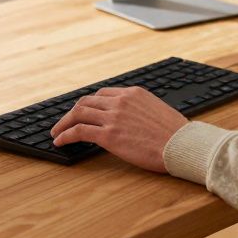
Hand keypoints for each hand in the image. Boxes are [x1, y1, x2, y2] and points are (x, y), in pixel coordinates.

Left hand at [50, 86, 186, 172]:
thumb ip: (140, 110)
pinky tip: (60, 141)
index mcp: (133, 93)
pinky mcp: (109, 135)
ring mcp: (113, 117)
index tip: (82, 112)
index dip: (89, 103)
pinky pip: (79, 131)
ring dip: (63, 123)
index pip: (102, 93)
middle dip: (72, 112)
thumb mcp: (157, 111)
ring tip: (56, 132)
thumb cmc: (175, 134)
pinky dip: (65, 135)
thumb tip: (131, 119)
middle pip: (86, 101)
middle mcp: (120, 101)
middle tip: (64, 122)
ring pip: (78, 114)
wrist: (181, 145)